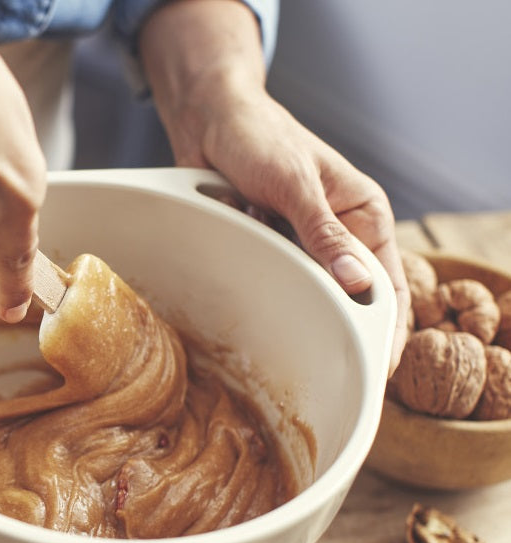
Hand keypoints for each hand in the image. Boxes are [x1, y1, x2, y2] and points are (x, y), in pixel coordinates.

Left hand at [139, 0, 409, 371]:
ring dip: (288, 297)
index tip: (378, 366)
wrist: (210, 120)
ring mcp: (301, 243)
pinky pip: (270, 278)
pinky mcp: (269, 246)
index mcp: (363, 215)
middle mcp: (337, 233)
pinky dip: (258, 280)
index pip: (387, 282)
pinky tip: (247, 276)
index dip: (386, 327)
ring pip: (306, 290)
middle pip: (347, 295)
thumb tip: (359, 285)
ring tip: (277, 314)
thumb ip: (324, 235)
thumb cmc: (261, 137)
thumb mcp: (296, 186)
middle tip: (324, 364)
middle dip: (334, 323)